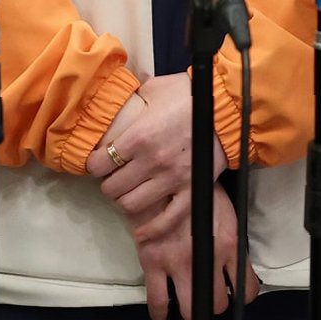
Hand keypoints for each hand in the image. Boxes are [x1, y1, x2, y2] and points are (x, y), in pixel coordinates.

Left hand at [87, 74, 227, 221]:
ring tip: (127, 193)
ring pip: (132, 205)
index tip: (98, 162)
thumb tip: (118, 101)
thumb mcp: (153, 89)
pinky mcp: (191, 192)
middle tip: (112, 177)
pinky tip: (141, 231)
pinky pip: (167, 220)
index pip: (100, 163)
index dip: (94, 164)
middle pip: (112, 187)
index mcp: (138, 136)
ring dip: (124, 201)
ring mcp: (172, 180)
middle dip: (108, 183)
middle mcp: (152, 162)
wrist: (225, 108)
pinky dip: (151, 229)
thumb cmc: (187, 94)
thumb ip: (132, 99)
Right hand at [128, 184, 259, 319]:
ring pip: (192, 309)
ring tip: (186, 301)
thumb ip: (230, 236)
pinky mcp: (154, 262)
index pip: (245, 288)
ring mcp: (179, 263)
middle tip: (207, 294)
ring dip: (190, 308)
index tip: (235, 294)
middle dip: (214, 302)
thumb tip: (232, 255)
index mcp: (230, 244)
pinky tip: (161, 315)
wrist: (159, 172)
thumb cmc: (192, 185)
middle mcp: (208, 258)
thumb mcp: (223, 208)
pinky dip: (160, 313)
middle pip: (218, 303)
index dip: (241, 296)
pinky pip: (158, 301)